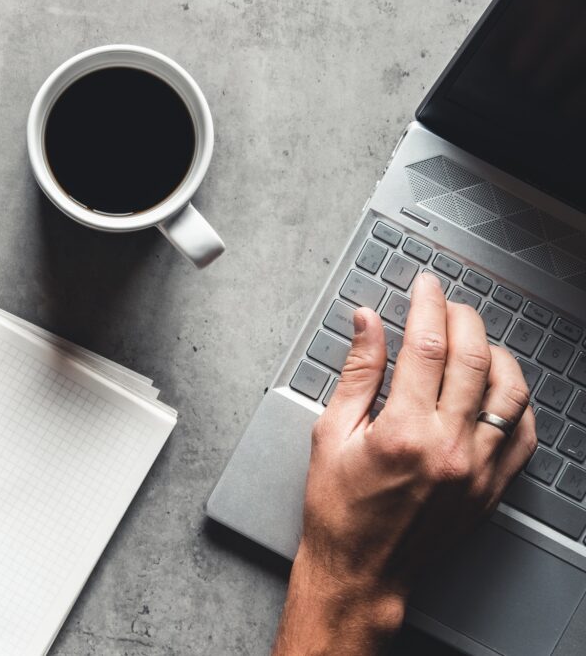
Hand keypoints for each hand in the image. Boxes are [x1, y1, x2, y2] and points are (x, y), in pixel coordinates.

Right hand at [274, 274, 536, 653]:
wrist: (361, 569)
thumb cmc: (338, 509)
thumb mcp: (331, 433)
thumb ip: (357, 373)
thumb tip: (366, 324)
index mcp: (402, 430)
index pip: (426, 345)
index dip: (426, 305)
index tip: (424, 286)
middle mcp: (448, 447)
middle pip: (472, 358)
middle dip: (461, 317)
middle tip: (445, 302)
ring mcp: (477, 469)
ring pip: (508, 389)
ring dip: (495, 352)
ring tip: (474, 339)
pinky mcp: (492, 488)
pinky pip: (524, 432)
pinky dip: (517, 399)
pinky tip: (497, 386)